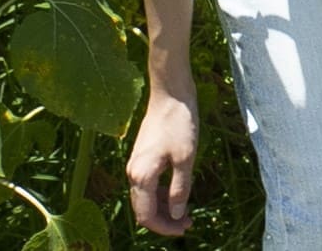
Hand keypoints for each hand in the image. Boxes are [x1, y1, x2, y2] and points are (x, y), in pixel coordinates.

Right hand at [128, 90, 198, 235]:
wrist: (170, 94)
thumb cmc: (180, 123)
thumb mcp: (186, 158)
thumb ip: (180, 189)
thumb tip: (177, 214)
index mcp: (141, 176)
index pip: (147, 216)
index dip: (165, 227)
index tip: (185, 229)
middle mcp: (133, 173)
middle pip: (144, 210)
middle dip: (165, 221)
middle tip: (188, 224)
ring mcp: (136, 165)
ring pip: (146, 198)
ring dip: (164, 209)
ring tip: (186, 213)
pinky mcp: (143, 158)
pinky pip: (148, 185)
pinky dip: (161, 195)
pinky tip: (177, 195)